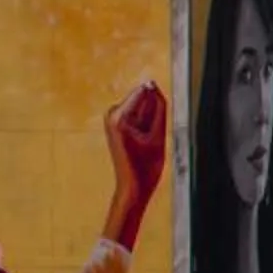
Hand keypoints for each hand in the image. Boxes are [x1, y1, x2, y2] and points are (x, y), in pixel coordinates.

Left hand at [103, 81, 168, 247]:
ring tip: (148, 139)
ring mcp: (112, 118)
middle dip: (153, 111)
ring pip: (142, 106)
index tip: (160, 117)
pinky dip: (145, 123)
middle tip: (153, 135)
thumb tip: (154, 87)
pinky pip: (138, 113)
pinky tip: (144, 140)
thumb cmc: (145, 164)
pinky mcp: (116, 123)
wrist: (134, 186)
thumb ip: (159, 106)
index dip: (158, 100)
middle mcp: (112, 114)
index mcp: (119, 116)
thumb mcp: (159, 133)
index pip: (144, 91)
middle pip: (143, 98)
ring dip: (150, 118)